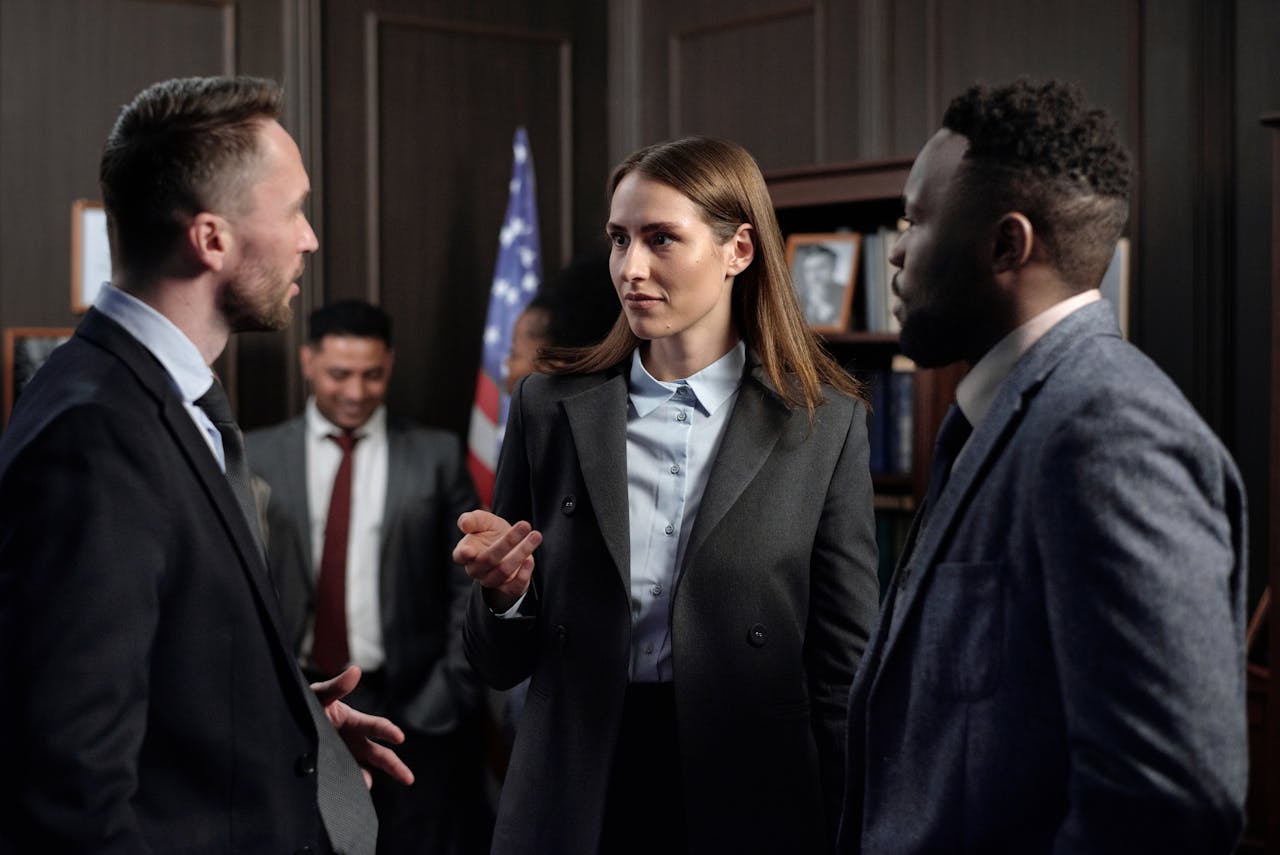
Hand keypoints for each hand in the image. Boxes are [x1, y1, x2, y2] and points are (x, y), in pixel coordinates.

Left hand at [311, 666, 414, 787]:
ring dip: (366, 780)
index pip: (377, 726)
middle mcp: (355, 743)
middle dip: (395, 766)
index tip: (399, 737)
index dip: (388, 731)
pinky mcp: (333, 773)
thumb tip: (355, 670)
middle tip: (408, 778)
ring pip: (365, 772)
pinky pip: (346, 783)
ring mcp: (346, 759)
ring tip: (364, 787)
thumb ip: (336, 686)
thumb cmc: (306, 706)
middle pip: (380, 755)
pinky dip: (349, 789)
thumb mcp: (319, 695)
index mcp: (355, 722)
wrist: (285, 727)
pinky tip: (345, 794)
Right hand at [453, 509, 541, 609]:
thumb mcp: (484, 521)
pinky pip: (514, 587)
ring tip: (535, 536)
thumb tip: (464, 524)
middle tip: (525, 525)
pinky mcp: (507, 588)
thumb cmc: (491, 533)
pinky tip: (530, 561)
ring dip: (521, 552)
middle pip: (489, 559)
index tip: (470, 550)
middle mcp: (476, 569)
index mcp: (465, 552)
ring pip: (504, 571)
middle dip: (508, 541)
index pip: (460, 556)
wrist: (510, 546)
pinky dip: (523, 575)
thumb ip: (473, 519)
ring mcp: (490, 580)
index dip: (464, 554)